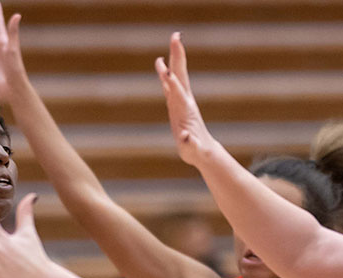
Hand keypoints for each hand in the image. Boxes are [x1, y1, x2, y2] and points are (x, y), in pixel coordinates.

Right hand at [155, 33, 218, 167]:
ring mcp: (182, 102)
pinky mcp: (178, 106)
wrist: (204, 150)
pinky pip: (172, 86)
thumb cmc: (196, 151)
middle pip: (180, 75)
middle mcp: (184, 102)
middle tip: (175, 36)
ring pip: (176, 77)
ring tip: (170, 45)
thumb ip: (189, 143)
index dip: (171, 81)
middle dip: (177, 56)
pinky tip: (164, 68)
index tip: (166, 68)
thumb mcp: (191, 149)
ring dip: (172, 61)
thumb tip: (186, 137)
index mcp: (185, 110)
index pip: (177, 91)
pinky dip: (168, 75)